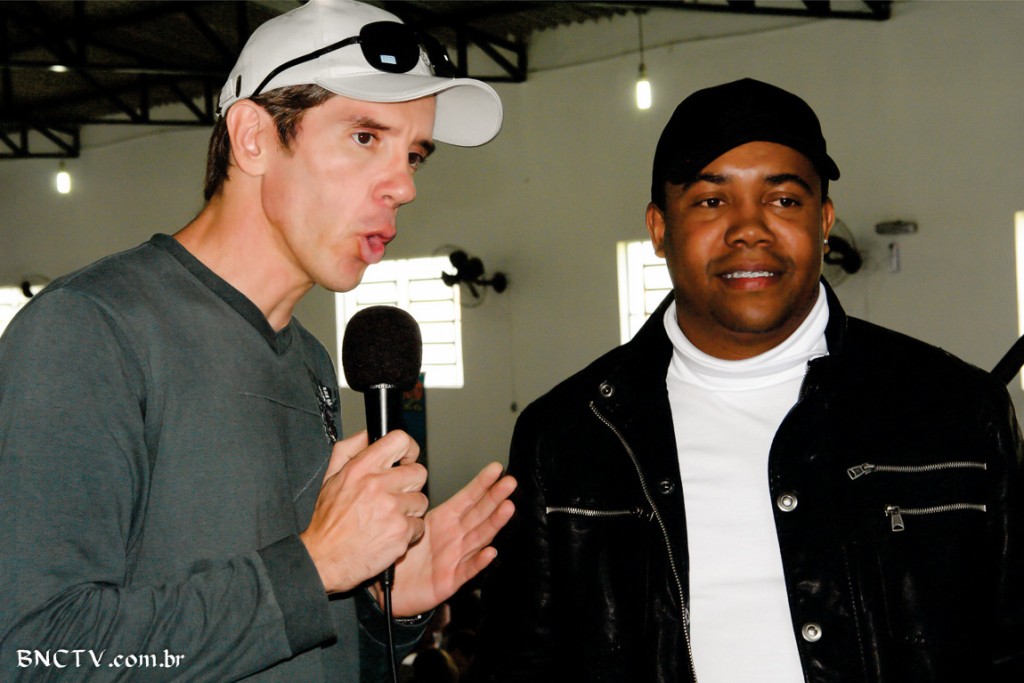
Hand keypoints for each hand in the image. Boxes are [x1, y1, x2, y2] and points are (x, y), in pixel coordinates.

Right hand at [300, 430, 427, 593]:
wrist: (323, 559)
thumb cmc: (328, 521)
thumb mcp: (331, 478)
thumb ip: (350, 449)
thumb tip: (369, 434)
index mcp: (361, 468)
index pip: (399, 441)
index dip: (408, 449)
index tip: (406, 459)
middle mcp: (378, 484)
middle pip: (419, 472)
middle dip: (410, 485)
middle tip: (395, 496)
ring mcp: (392, 508)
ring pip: (421, 501)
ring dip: (409, 510)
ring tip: (388, 518)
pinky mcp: (401, 531)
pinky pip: (419, 525)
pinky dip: (408, 532)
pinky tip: (390, 534)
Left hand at [388, 462, 515, 616]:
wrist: (391, 588)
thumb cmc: (401, 555)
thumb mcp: (412, 524)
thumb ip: (421, 506)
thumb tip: (417, 479)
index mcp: (444, 520)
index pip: (467, 498)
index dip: (482, 483)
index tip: (496, 469)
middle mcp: (454, 537)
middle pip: (479, 514)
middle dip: (495, 497)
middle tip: (510, 483)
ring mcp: (455, 557)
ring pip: (479, 538)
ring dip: (494, 524)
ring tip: (507, 508)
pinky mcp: (451, 580)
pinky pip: (467, 570)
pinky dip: (478, 562)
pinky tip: (490, 553)